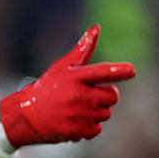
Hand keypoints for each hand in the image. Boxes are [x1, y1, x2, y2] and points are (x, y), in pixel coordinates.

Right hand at [0, 25, 135, 147]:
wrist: (27, 115)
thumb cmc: (48, 87)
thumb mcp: (63, 67)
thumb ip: (83, 50)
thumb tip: (97, 27)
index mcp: (75, 77)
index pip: (103, 72)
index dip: (119, 71)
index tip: (132, 70)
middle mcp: (78, 95)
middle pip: (112, 96)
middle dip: (105, 96)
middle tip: (87, 96)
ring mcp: (78, 114)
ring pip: (106, 113)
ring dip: (95, 112)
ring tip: (75, 110)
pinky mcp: (77, 130)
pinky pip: (97, 129)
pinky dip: (88, 127)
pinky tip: (74, 122)